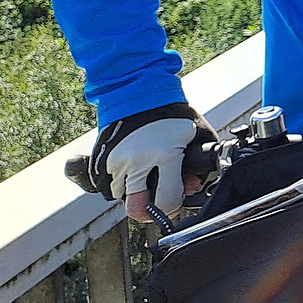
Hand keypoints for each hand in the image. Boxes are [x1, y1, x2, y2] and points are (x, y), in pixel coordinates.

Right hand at [91, 103, 213, 221]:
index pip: (167, 200)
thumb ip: (200, 162)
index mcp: (166, 155)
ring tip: (145, 177)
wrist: (139, 92)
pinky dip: (118, 183)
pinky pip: (106, 185)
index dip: (173, 208)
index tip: (174, 206)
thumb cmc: (173, 114)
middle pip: (136, 206)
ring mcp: (117, 161)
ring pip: (121, 196)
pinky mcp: (101, 159)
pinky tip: (131, 171)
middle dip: (148, 209)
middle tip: (154, 203)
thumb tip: (194, 186)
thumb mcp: (198, 134)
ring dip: (133, 193)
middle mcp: (138, 161)